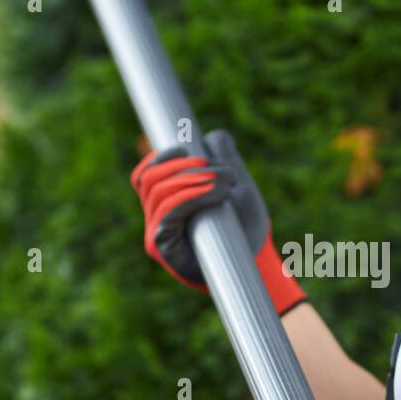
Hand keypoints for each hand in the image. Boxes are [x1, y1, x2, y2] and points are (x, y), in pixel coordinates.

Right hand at [129, 129, 306, 314]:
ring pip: (157, 193)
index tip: (185, 147)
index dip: (160, 157)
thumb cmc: (244, 227)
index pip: (146, 175)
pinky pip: (167, 215)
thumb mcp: (238, 187)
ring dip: (192, 180)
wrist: (255, 262)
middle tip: (219, 171)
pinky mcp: (163, 248)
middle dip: (183, 166)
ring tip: (225, 183)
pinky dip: (190, 197)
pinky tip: (215, 192)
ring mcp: (157, 233)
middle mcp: (156, 218)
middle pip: (149, 180)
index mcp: (166, 201)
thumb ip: (225, 160)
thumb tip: (213, 137)